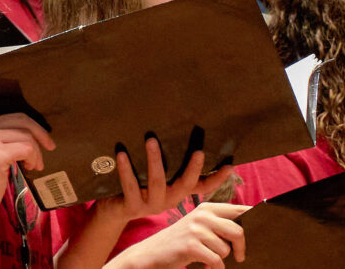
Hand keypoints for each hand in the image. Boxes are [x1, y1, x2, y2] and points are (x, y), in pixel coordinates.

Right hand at [0, 108, 55, 217]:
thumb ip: (2, 130)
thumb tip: (33, 124)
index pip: (11, 109)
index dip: (30, 121)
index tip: (40, 132)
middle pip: (21, 119)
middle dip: (40, 134)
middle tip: (48, 146)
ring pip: (27, 136)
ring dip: (36, 151)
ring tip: (33, 164)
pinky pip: (27, 149)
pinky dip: (33, 158)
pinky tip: (29, 167)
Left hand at [94, 142, 235, 225]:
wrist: (114, 212)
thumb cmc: (137, 186)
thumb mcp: (155, 177)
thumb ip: (169, 164)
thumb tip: (178, 133)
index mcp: (177, 192)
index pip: (202, 186)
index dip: (217, 178)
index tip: (230, 165)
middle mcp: (168, 200)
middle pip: (185, 185)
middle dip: (193, 169)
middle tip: (199, 151)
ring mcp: (151, 205)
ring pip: (157, 182)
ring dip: (155, 160)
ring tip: (151, 139)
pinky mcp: (132, 206)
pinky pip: (130, 186)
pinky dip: (126, 169)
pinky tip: (122, 153)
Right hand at [107, 203, 249, 268]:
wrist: (152, 253)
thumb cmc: (180, 241)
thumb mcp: (200, 226)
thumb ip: (222, 223)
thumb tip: (252, 223)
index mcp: (208, 207)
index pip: (241, 210)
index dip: (256, 219)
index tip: (263, 230)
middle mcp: (203, 215)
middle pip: (239, 231)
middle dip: (241, 248)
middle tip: (240, 257)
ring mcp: (196, 229)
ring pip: (226, 250)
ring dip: (220, 259)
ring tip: (207, 257)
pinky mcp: (191, 245)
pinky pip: (216, 261)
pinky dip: (213, 268)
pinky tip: (204, 266)